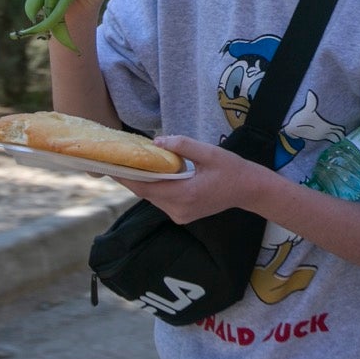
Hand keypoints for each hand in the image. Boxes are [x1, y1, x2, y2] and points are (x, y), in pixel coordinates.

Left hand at [116, 135, 258, 223]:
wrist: (249, 190)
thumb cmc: (232, 169)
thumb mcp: (209, 152)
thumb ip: (182, 146)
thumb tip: (157, 142)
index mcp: (184, 194)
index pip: (146, 187)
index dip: (126, 178)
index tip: (109, 168)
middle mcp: (178, 209)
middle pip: (147, 193)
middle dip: (133, 177)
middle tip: (118, 161)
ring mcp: (180, 216)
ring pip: (153, 198)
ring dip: (144, 183)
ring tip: (133, 165)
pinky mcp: (183, 216)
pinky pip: (162, 201)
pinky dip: (156, 188)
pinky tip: (154, 175)